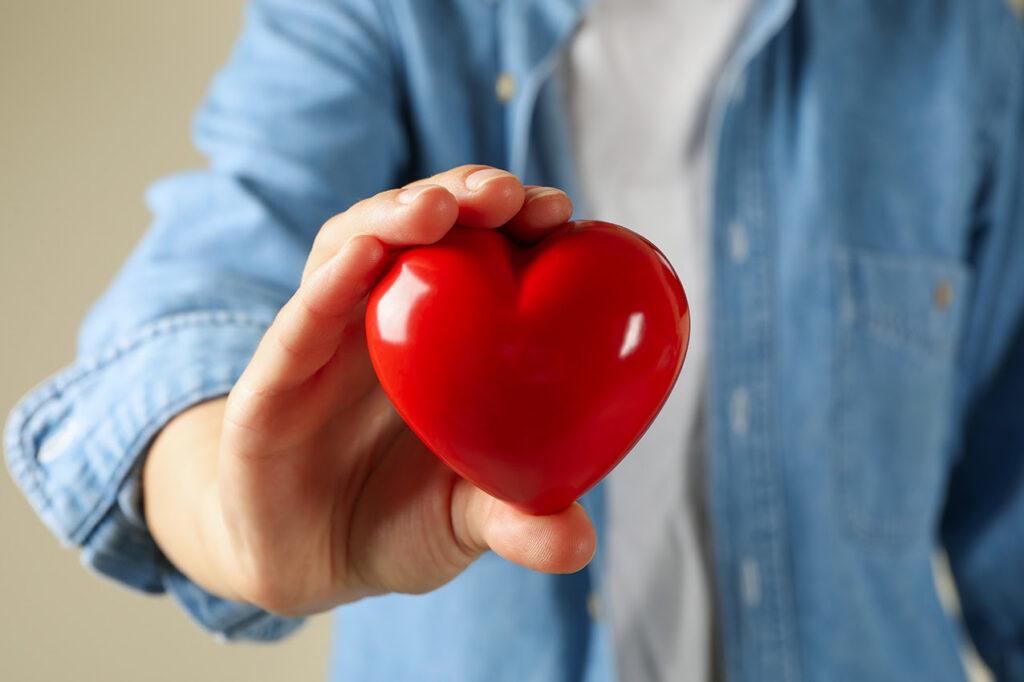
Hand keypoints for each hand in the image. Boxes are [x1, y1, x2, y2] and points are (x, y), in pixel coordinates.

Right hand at [143, 166, 595, 615]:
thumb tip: (583, 546)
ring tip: (438, 208)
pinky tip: (361, 256)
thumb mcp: (466, 521)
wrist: (308, 564)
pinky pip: (297, 325)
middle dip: (459, 197)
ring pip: (347, 251)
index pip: (477, 255)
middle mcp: (380, 320)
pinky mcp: (269, 385)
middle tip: (506, 193)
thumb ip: (518, 520)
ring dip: (392, 218)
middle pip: (415, 232)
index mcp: (439, 338)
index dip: (514, 223)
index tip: (557, 211)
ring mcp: (321, 342)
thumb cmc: (398, 520)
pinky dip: (327, 285)